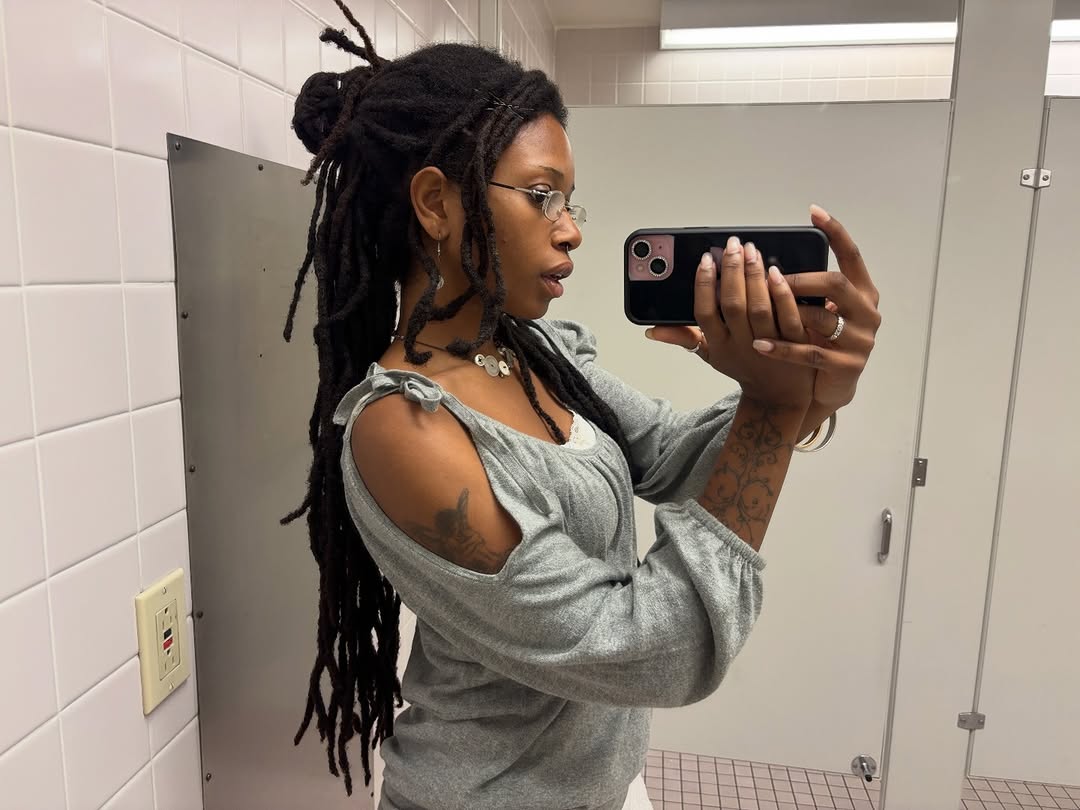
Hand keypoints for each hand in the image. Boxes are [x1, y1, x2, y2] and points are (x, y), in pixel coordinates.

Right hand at [647, 236, 814, 410]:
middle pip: (732, 305)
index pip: (705, 313)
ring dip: (753, 276)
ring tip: (751, 250)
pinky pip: (786, 315)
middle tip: (732, 245)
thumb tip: (651, 331)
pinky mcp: (794, 344)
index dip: (703, 285)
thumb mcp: (710, 355)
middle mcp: (741, 345)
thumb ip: (683, 338)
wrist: (778, 397)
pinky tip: (776, 271)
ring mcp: (769, 345)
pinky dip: (781, 293)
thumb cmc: (743, 368)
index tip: (706, 260)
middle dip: (731, 271)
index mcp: (718, 345)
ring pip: (758, 307)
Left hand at [753, 206, 880, 411]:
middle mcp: (867, 312)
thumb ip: (807, 289)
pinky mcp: (846, 366)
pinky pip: (809, 352)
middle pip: (836, 284)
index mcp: (863, 292)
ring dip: (787, 311)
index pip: (852, 255)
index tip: (814, 211)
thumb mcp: (818, 310)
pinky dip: (781, 348)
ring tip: (759, 306)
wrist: (830, 387)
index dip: (835, 232)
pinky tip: (758, 343)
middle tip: (769, 274)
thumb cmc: (820, 339)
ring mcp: (860, 340)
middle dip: (800, 278)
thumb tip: (765, 263)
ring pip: (821, 318)